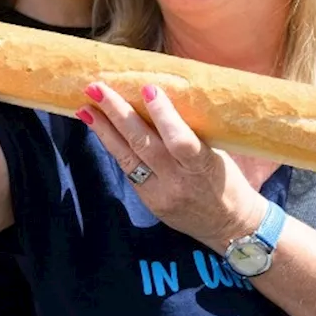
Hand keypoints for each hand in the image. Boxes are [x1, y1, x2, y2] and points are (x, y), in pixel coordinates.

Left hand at [77, 82, 265, 249]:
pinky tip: (99, 129)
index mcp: (204, 167)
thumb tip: (160, 98)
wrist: (230, 227)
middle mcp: (178, 182)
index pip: (180, 141)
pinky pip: (128, 170)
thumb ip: (191, 134)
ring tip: (85, 108)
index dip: (163, 115)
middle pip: (143, 145)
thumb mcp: (219, 155)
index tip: (148, 88)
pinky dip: (113, 146)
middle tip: (97, 88)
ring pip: (127, 159)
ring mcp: (160, 194)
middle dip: (117, 113)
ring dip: (104, 130)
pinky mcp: (149, 201)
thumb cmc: (228, 181)